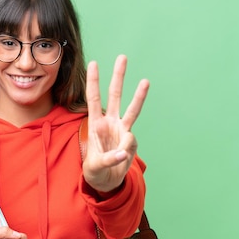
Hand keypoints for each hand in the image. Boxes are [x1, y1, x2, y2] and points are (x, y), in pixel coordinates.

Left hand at [83, 55, 149, 193]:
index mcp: (95, 124)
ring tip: (145, 81)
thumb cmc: (96, 171)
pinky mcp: (131, 141)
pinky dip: (127, 150)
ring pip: (132, 109)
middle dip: (118, 77)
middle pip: (114, 95)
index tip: (93, 63)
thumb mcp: (94, 167)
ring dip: (138, 95)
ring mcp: (122, 130)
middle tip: (122, 57)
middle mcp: (110, 122)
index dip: (93, 82)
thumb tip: (123, 153)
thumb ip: (108, 159)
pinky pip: (132, 142)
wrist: (107, 182)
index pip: (93, 99)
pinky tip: (119, 158)